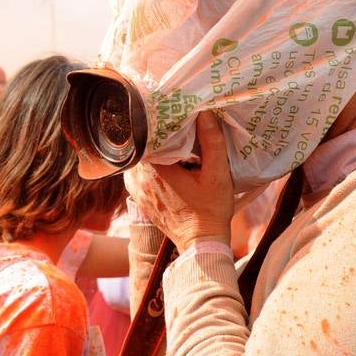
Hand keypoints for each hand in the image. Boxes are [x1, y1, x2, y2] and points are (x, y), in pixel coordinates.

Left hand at [124, 111, 233, 248]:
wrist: (201, 243)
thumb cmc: (211, 210)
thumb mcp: (218, 174)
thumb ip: (212, 142)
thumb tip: (204, 113)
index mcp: (156, 169)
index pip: (148, 134)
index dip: (159, 121)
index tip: (172, 112)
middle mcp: (140, 179)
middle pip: (142, 146)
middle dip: (155, 134)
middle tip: (172, 122)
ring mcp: (137, 190)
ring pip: (138, 159)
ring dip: (150, 149)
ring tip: (168, 140)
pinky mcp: (140, 199)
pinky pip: (137, 174)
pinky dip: (147, 164)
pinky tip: (162, 161)